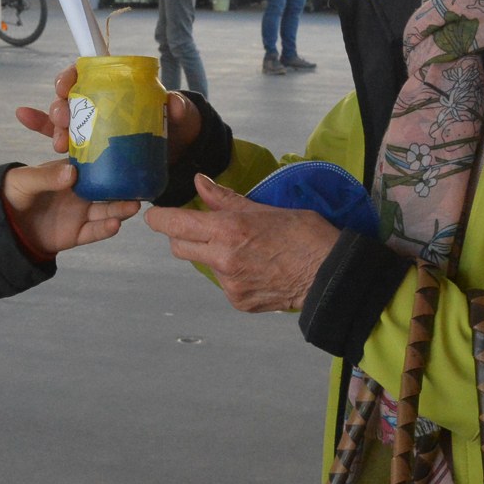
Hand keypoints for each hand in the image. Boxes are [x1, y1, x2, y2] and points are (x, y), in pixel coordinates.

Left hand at [1, 160, 138, 251]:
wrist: (5, 224)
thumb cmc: (13, 192)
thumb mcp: (25, 180)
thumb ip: (47, 177)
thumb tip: (72, 173)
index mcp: (70, 173)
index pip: (93, 164)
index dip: (110, 161)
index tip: (127, 157)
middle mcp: (80, 192)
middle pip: (107, 189)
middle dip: (124, 188)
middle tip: (139, 186)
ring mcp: (80, 213)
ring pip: (106, 211)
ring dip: (121, 209)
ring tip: (134, 206)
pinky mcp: (77, 233)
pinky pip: (94, 231)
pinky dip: (105, 229)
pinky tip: (116, 225)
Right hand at [15, 64, 202, 161]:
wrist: (175, 154)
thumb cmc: (174, 126)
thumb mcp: (180, 116)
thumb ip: (178, 109)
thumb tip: (173, 103)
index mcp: (115, 88)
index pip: (87, 75)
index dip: (71, 76)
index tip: (66, 85)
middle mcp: (97, 103)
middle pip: (69, 99)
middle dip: (60, 107)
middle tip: (64, 120)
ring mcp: (90, 126)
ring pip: (62, 121)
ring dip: (53, 128)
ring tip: (58, 142)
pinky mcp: (87, 149)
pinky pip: (60, 137)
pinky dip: (39, 128)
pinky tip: (22, 116)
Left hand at [143, 175, 339, 311]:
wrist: (330, 275)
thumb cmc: (304, 235)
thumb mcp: (264, 208)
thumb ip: (226, 198)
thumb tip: (200, 182)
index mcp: (227, 229)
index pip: (174, 225)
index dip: (159, 219)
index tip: (154, 215)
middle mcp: (222, 259)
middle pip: (179, 247)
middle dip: (182, 236)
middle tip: (202, 227)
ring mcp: (229, 284)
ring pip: (203, 265)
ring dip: (212, 254)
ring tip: (245, 248)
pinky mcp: (238, 302)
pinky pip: (223, 283)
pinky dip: (232, 274)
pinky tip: (255, 267)